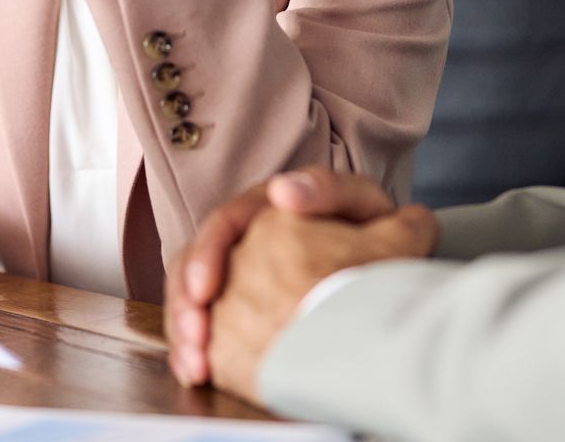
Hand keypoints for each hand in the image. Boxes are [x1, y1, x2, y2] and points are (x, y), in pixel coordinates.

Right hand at [165, 169, 431, 386]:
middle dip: (186, 303)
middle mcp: (240, 242)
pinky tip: (196, 374)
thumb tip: (283, 190)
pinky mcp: (232, 315)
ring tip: (195, 364)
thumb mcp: (357, 204)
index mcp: (263, 210)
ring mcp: (233, 279)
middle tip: (196, 335)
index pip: (223, 224)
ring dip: (184, 332)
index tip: (206, 290)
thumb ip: (325, 189)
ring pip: (190, 301)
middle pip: (194, 267)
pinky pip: (201, 330)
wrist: (380, 277)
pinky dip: (193, 353)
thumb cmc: (372, 235)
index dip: (208, 254)